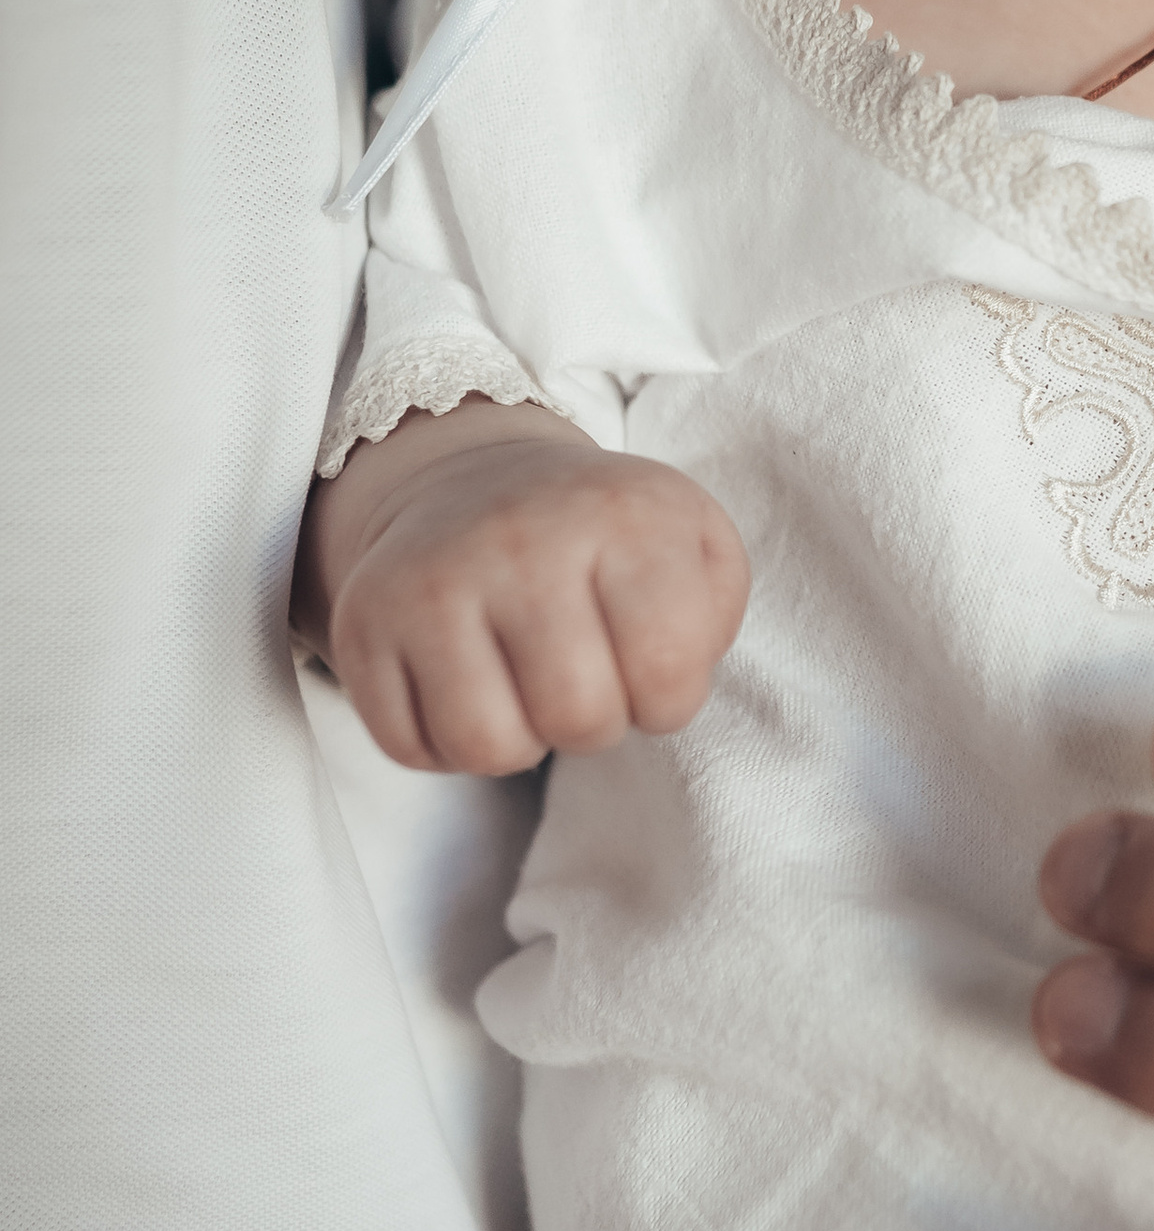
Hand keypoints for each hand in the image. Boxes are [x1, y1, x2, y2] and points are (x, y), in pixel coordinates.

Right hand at [302, 399, 749, 774]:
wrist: (473, 482)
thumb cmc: (603, 539)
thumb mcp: (693, 545)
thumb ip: (712, 614)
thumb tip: (669, 680)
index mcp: (621, 515)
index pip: (666, 671)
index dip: (668, 697)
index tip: (650, 664)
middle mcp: (520, 539)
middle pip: (577, 717)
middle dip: (596, 723)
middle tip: (585, 677)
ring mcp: (432, 579)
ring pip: (486, 745)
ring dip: (520, 741)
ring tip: (527, 688)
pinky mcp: (364, 622)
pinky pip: (409, 748)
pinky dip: (447, 745)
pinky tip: (468, 689)